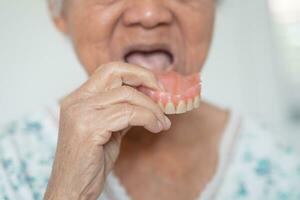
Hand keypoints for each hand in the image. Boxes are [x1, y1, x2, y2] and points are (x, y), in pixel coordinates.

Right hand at [44, 62, 170, 199]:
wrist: (73, 189)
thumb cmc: (90, 162)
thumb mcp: (108, 131)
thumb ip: (121, 113)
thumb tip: (145, 101)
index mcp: (79, 99)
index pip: (109, 71)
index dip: (135, 72)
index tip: (155, 84)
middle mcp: (77, 101)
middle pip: (115, 73)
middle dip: (145, 78)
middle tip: (164, 94)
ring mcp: (81, 113)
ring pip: (127, 95)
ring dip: (152, 107)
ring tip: (162, 121)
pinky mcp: (89, 128)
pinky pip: (129, 114)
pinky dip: (148, 118)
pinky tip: (156, 128)